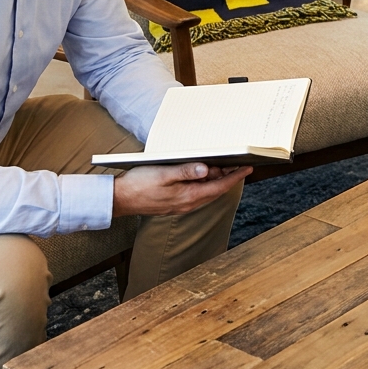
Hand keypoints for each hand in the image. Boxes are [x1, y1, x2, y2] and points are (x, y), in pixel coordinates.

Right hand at [112, 162, 250, 217]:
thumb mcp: (163, 173)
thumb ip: (186, 171)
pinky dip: (204, 185)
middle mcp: (188, 204)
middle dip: (228, 177)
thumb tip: (207, 170)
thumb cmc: (139, 184)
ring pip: (206, 193)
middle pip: (215, 191)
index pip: (219, 187)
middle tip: (238, 163)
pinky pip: (196, 195)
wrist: (120, 200)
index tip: (247, 168)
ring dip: (215, 181)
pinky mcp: (174, 205)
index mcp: (188, 196)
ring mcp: (181, 206)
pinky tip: (201, 176)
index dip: (235, 177)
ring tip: (221, 166)